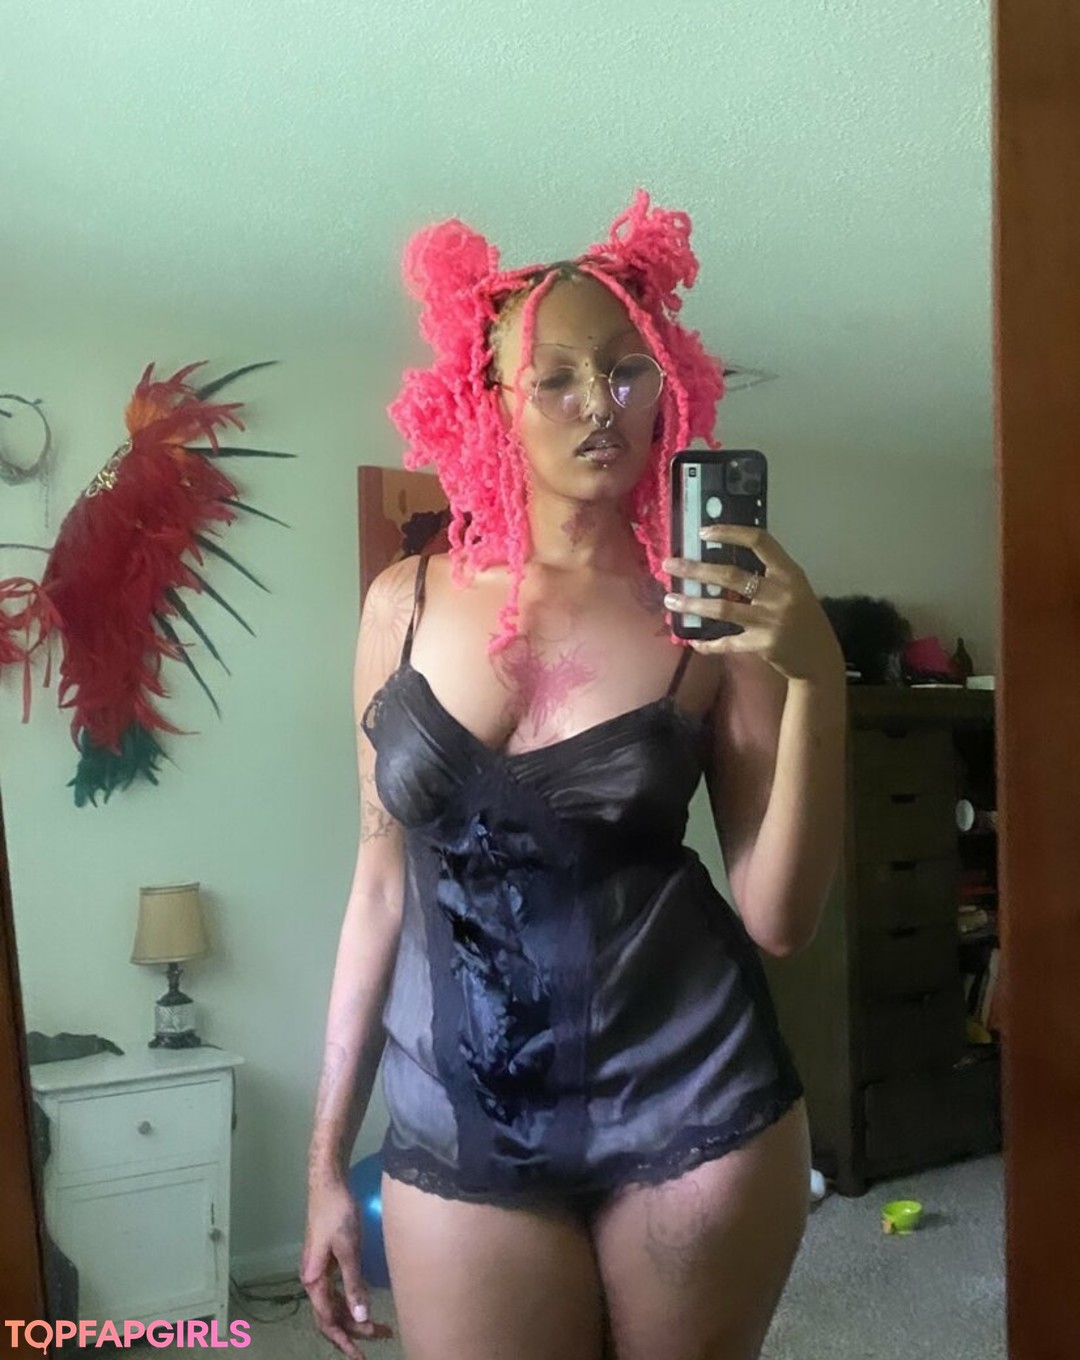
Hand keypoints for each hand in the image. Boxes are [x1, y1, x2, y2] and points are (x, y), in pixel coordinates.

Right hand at [300, 1179, 393, 1357]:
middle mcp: (313, 1280)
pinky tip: (366, 1304)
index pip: (328, 1321)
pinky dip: (351, 1301)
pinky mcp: (327, 1261)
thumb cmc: (337, 1213)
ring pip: (335, 1304)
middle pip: (331, 1316)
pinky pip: (337, 1291)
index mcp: (313, 1280)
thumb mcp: (348, 1250)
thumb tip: (361, 1316)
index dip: (345, 1340)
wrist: (328, 1183)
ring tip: (380, 1326)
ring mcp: (319, 1270)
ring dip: (354, 1317)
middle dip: (354, 1331)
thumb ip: (353, 1284)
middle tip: (382, 1336)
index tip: (361, 1355)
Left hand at [662, 525, 843, 683]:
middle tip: (670, 564)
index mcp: (789, 573)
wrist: (819, 659)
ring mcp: (770, 620)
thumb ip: (767, 575)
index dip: (731, 533)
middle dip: (695, 569)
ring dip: (692, 604)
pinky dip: (707, 643)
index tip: (704, 532)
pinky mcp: (762, 645)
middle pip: (730, 575)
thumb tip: (722, 565)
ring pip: (722, 608)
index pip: (760, 541)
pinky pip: (726, 642)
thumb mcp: (794, 589)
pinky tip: (691, 640)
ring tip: (670, 599)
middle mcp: (780, 593)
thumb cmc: (803, 619)